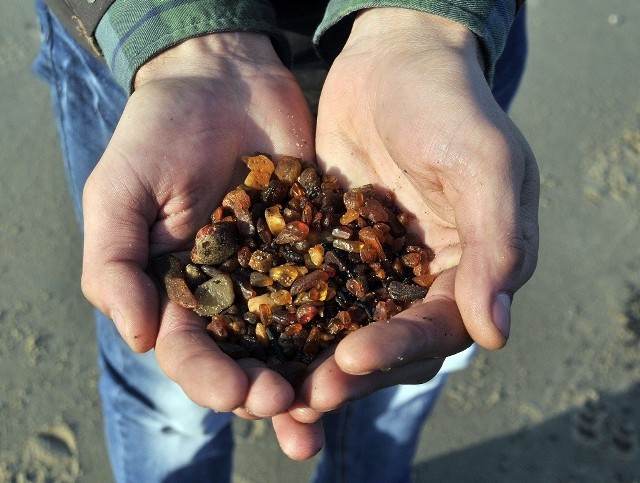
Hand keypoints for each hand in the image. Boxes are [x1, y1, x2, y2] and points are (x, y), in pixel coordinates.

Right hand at [81, 33, 322, 457]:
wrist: (220, 79)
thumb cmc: (157, 133)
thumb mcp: (119, 193)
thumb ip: (114, 263)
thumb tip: (137, 337)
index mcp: (178, 293)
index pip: (192, 353)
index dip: (212, 380)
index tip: (242, 393)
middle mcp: (230, 293)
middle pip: (248, 358)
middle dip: (268, 390)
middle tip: (295, 405)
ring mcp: (277, 272)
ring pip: (296, 336)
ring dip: (314, 374)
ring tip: (337, 399)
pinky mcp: (319, 246)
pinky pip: (337, 287)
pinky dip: (352, 317)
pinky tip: (372, 343)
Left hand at [292, 8, 538, 418]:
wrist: (394, 60)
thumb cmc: (449, 103)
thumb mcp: (485, 163)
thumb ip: (496, 243)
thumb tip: (495, 333)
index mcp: (472, 268)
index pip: (439, 325)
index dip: (399, 348)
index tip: (352, 359)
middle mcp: (426, 277)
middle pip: (392, 343)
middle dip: (350, 372)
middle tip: (305, 397)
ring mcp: (378, 265)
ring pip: (348, 327)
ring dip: (315, 360)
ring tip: (274, 389)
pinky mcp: (335, 248)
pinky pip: (313, 289)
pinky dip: (289, 316)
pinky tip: (253, 337)